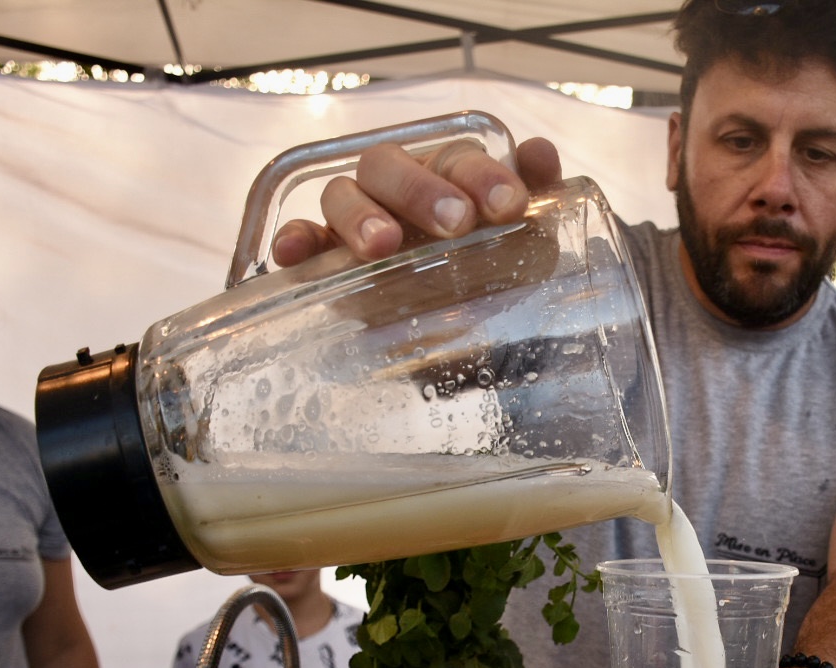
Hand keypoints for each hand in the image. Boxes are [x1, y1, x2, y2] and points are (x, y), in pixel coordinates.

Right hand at [271, 137, 563, 267]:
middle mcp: (398, 189)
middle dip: (421, 190)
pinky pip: (305, 242)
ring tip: (383, 245)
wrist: (479, 345)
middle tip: (455, 224)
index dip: (482, 175)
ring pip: (342, 196)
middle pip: (389, 165)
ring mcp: (359, 223)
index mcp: (448, 175)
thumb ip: (540, 198)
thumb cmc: (499, 277)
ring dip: (360, 216)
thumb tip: (540, 153)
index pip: (456, 158)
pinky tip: (294, 253)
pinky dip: (295, 241)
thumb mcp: (530, 246)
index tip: (509, 206)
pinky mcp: (330, 262)